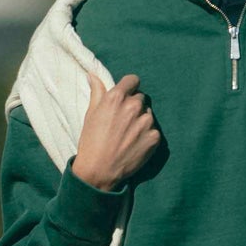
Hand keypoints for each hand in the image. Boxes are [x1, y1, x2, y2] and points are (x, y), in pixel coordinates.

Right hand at [72, 72, 161, 189]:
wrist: (99, 170)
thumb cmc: (91, 142)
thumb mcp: (91, 114)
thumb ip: (97, 92)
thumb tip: (93, 75)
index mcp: (117, 97)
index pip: (133, 80)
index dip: (129, 87)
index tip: (126, 96)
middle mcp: (134, 106)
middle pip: (140, 98)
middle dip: (133, 106)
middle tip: (123, 122)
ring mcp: (146, 122)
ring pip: (148, 114)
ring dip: (141, 121)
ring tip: (128, 135)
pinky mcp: (154, 137)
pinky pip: (154, 131)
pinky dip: (147, 136)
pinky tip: (135, 145)